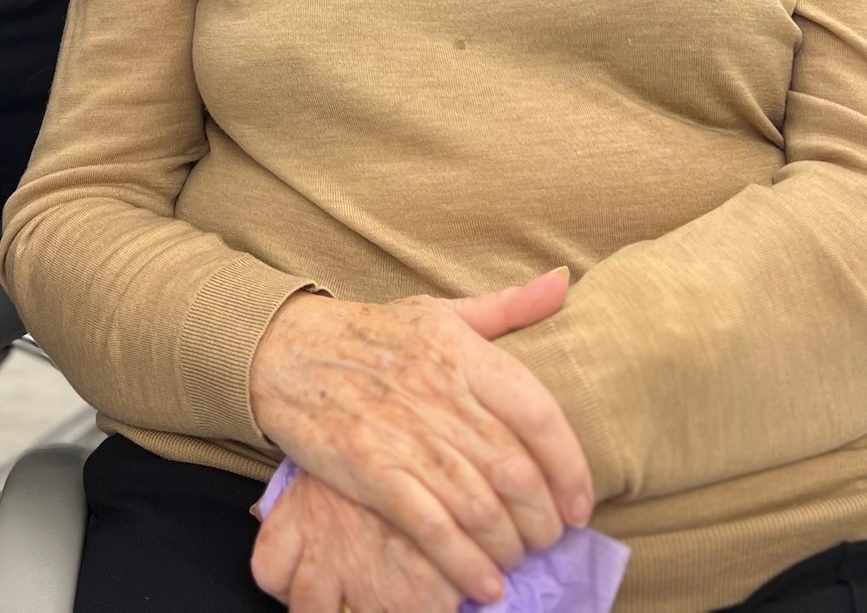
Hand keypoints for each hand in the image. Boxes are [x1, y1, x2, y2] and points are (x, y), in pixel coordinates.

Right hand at [247, 272, 591, 606]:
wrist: (285, 350)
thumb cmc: (372, 334)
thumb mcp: (439, 310)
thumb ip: (507, 306)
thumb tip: (564, 283)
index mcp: (460, 348)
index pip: (537, 412)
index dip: (570, 466)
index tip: (581, 504)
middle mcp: (436, 389)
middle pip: (515, 470)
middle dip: (543, 520)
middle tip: (550, 540)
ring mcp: (401, 431)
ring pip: (479, 506)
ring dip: (509, 547)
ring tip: (518, 560)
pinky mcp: (368, 468)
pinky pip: (432, 528)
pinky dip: (465, 564)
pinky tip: (483, 584)